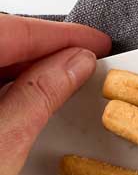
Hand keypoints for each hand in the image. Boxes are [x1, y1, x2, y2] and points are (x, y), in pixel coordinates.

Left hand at [1, 14, 110, 174]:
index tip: (92, 41)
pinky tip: (20, 97)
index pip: (7, 29)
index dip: (57, 35)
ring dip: (20, 67)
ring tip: (58, 82)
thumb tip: (71, 65)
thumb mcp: (2, 145)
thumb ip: (39, 95)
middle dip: (40, 49)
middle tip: (83, 61)